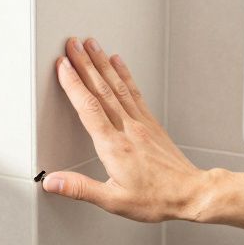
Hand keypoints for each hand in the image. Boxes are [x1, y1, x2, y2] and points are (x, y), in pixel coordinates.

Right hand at [46, 37, 212, 222]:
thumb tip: (52, 182)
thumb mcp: (113, 201)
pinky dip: (124, 74)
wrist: (191, 193)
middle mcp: (127, 129)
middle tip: (72, 44)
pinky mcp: (150, 123)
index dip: (73, 84)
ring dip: (102, 63)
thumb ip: (80, 189)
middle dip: (84, 64)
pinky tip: (118, 62)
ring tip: (91, 44)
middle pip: (101, 89)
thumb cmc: (156, 199)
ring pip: (117, 86)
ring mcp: (141, 123)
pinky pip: (134, 92)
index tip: (62, 65)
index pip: (89, 107)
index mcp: (114, 147)